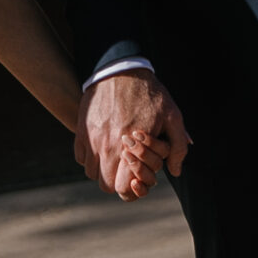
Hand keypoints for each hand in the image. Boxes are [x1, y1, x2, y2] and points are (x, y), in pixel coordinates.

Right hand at [77, 72, 191, 197]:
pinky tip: (103, 145)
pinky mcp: (80, 130)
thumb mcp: (172, 116)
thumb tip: (174, 171)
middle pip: (106, 185)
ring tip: (116, 155)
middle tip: (128, 166)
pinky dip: (91, 157)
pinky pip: (80, 157)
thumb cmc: (149, 93)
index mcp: (129, 147)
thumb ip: (177, 147)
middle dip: (118, 180)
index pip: (122, 188)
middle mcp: (106, 147)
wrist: (120, 69)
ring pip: (92, 173)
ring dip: (104, 169)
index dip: (132, 189)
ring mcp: (90, 139)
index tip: (137, 178)